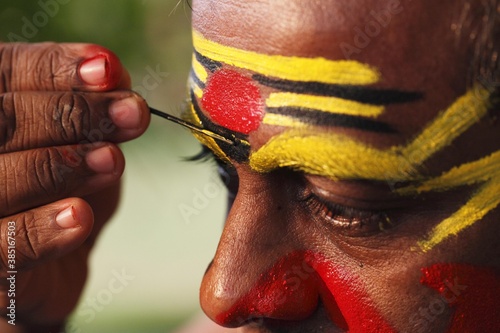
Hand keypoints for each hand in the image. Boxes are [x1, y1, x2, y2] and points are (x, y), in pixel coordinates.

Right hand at [0, 43, 149, 331]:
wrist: (42, 267)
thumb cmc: (58, 193)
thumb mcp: (80, 145)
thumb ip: (91, 107)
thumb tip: (114, 71)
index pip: (5, 71)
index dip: (54, 69)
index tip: (108, 70)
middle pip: (1, 120)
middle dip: (71, 113)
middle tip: (131, 114)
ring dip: (60, 164)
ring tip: (112, 159)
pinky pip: (2, 245)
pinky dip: (41, 228)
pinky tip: (80, 217)